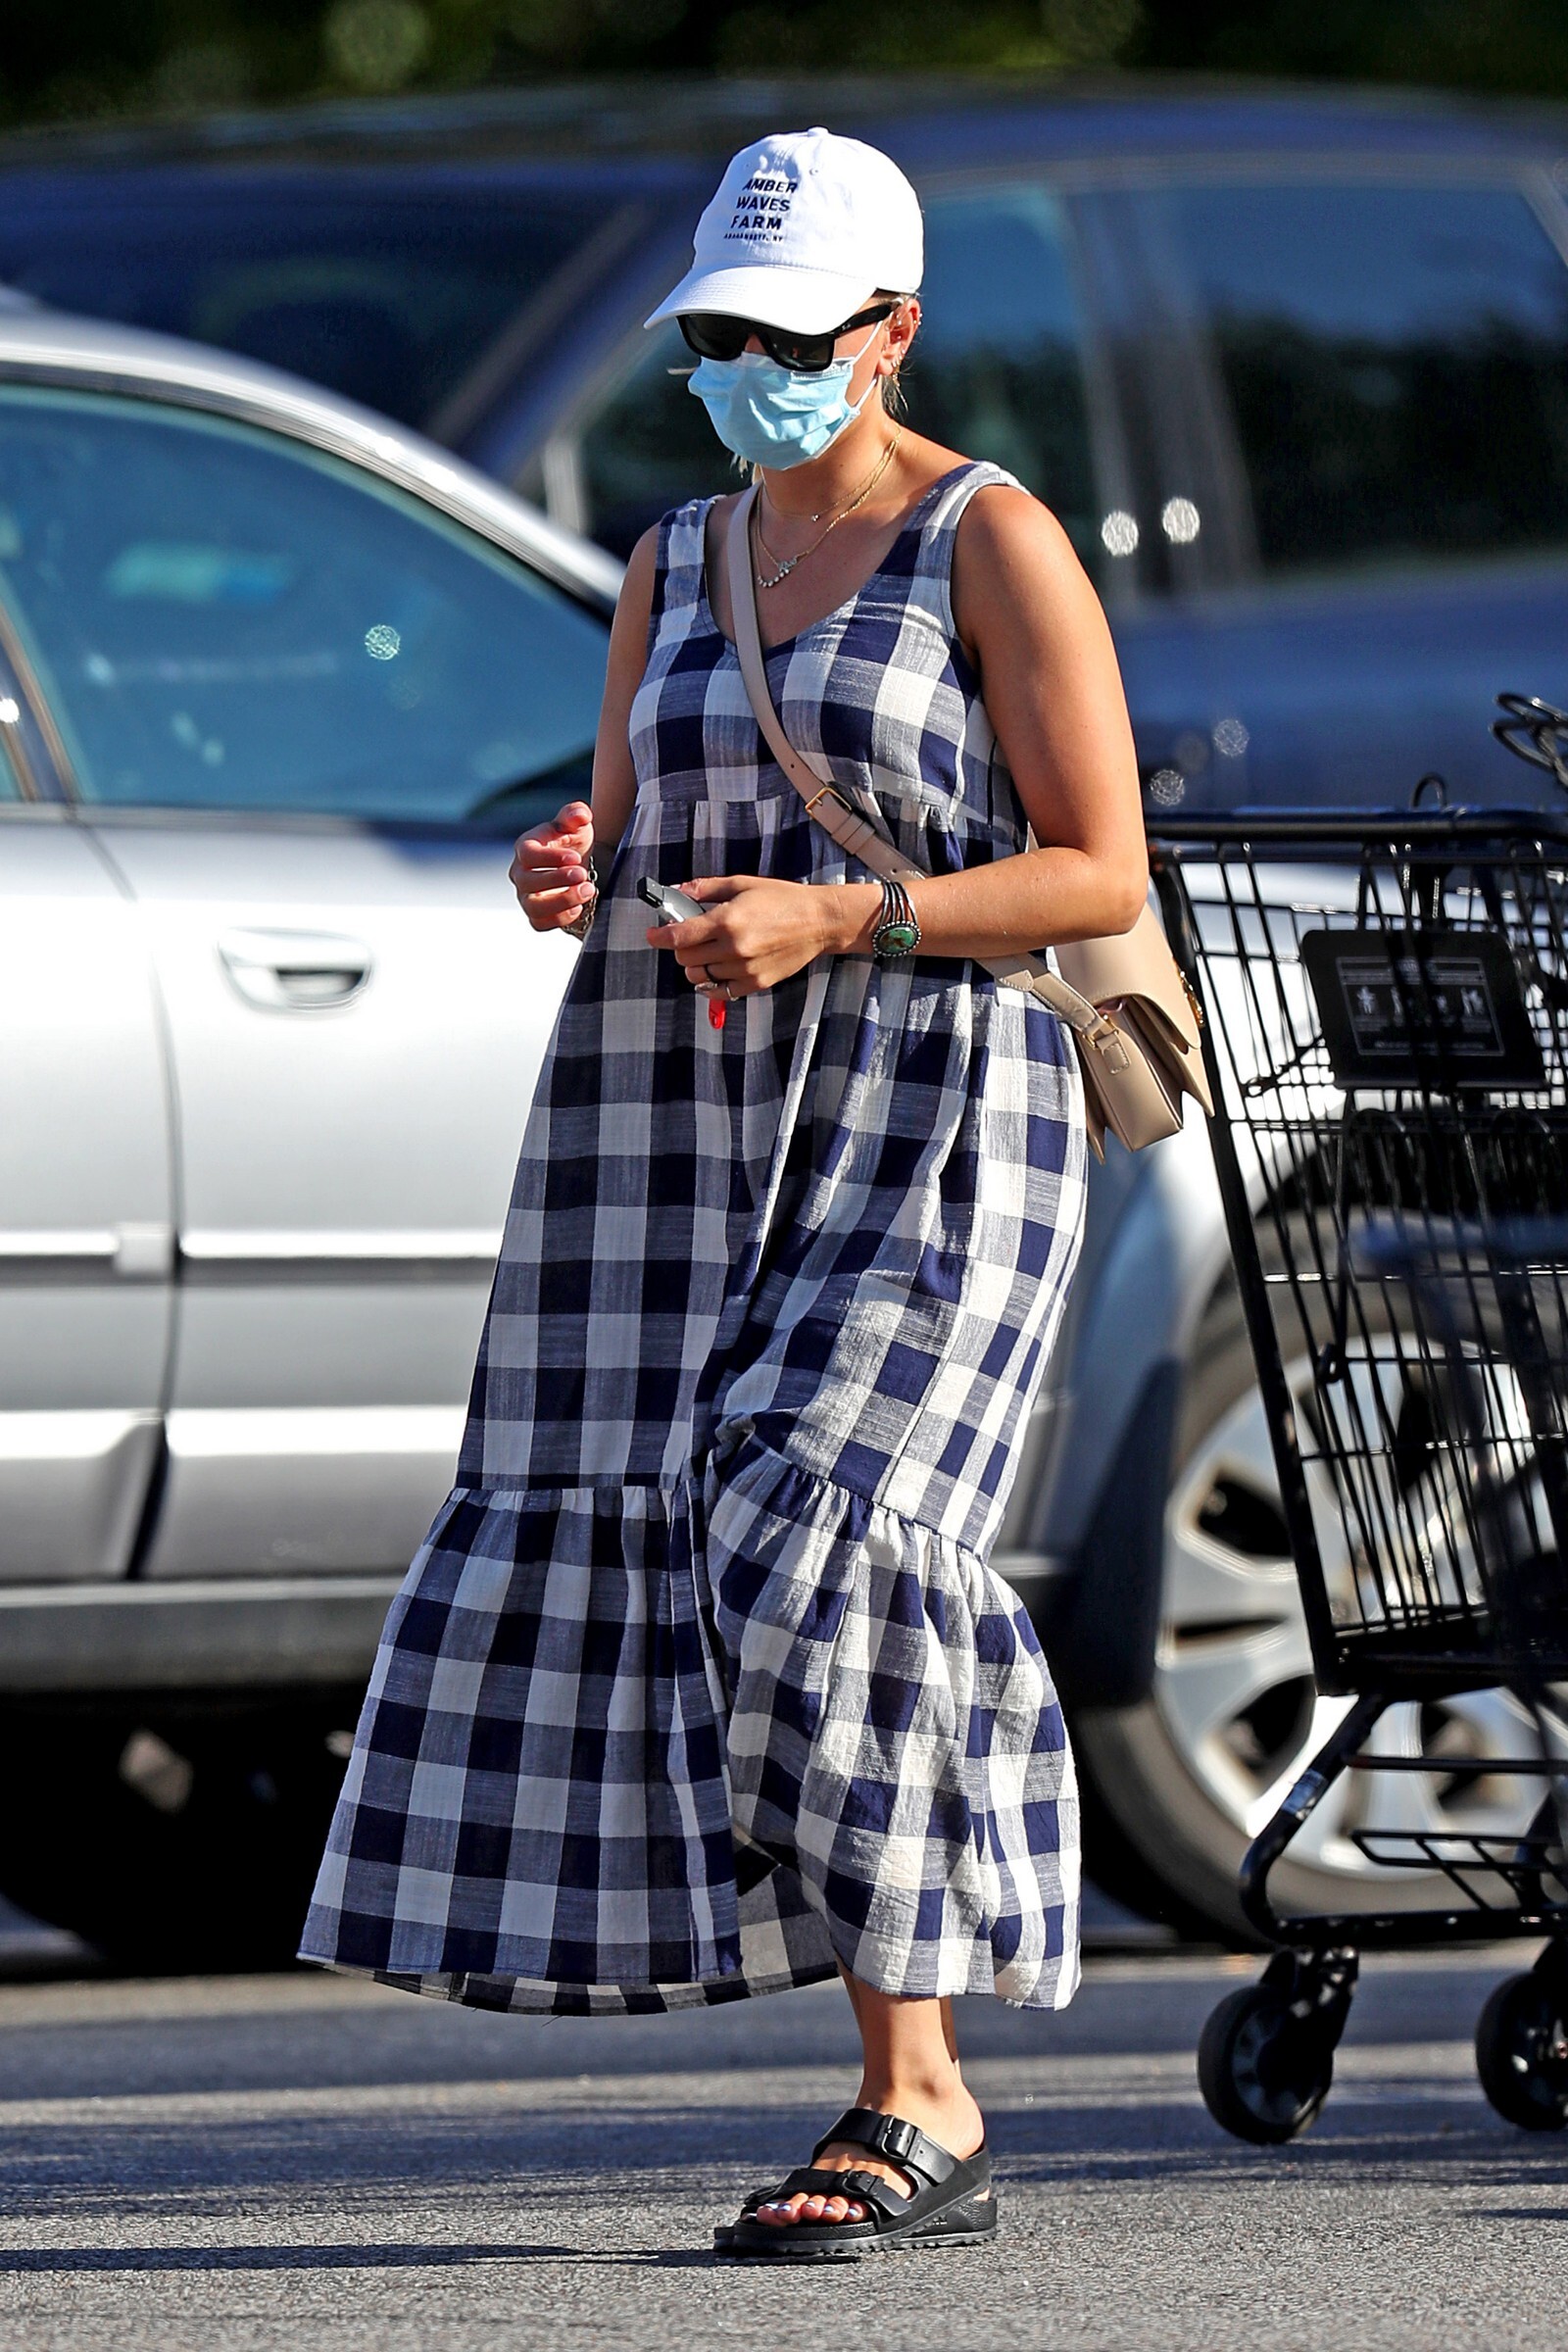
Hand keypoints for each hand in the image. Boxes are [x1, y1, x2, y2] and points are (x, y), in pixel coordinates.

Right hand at [510, 801, 595, 930]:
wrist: (580, 866)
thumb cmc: (572, 842)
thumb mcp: (577, 824)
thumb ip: (576, 814)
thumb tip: (580, 814)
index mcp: (526, 847)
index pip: (528, 854)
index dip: (550, 858)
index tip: (575, 857)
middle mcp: (520, 874)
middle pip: (528, 882)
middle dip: (558, 880)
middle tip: (583, 875)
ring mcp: (526, 896)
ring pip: (533, 907)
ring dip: (562, 901)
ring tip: (588, 891)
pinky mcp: (536, 915)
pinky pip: (540, 923)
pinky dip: (559, 918)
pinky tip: (579, 908)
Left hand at [644, 874, 839, 996]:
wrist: (818, 922)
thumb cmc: (782, 899)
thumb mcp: (742, 884)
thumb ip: (706, 888)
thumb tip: (678, 890)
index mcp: (727, 920)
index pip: (680, 936)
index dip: (660, 937)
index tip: (652, 935)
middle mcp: (734, 948)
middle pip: (686, 958)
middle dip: (681, 948)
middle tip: (690, 937)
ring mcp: (745, 969)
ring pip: (700, 977)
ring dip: (696, 965)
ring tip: (707, 952)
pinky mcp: (756, 983)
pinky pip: (721, 991)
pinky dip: (712, 983)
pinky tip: (716, 970)